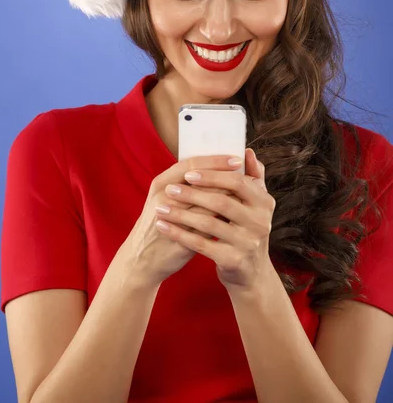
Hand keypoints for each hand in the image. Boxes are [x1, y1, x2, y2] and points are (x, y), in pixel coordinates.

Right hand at [120, 154, 246, 289]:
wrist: (141, 260)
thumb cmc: (160, 225)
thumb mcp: (167, 199)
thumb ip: (189, 185)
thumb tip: (218, 170)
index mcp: (161, 183)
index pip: (192, 163)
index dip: (216, 160)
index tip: (237, 159)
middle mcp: (163, 196)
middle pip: (201, 180)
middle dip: (227, 177)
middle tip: (248, 177)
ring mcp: (169, 216)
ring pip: (205, 201)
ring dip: (227, 196)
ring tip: (247, 193)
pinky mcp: (178, 236)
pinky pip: (205, 225)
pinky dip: (222, 218)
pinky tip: (236, 216)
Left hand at [155, 148, 275, 292]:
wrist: (250, 273)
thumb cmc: (246, 230)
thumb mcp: (254, 205)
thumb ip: (252, 178)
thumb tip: (247, 151)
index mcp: (264, 202)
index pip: (237, 182)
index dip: (212, 176)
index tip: (189, 174)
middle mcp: (261, 222)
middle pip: (222, 201)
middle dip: (192, 194)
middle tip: (170, 190)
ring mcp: (249, 243)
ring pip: (209, 223)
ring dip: (181, 214)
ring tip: (161, 208)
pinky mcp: (234, 261)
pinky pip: (201, 245)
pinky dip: (180, 234)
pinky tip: (165, 227)